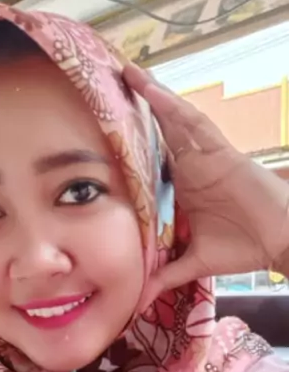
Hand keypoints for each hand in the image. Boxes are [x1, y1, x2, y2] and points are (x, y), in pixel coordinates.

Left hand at [122, 62, 288, 309]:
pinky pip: (194, 125)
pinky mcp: (220, 151)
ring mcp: (205, 156)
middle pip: (160, 131)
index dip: (130, 141)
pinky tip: (153, 90)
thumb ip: (166, 275)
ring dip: (152, 95)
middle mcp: (191, 165)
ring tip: (128, 72)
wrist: (280, 241)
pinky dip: (173, 107)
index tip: (101, 127)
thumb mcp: (194, 262)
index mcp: (183, 186)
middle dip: (138, 106)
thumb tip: (139, 299)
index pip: (151, 158)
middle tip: (109, 80)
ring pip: (174, 120)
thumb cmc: (244, 246)